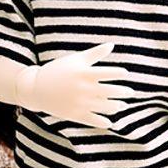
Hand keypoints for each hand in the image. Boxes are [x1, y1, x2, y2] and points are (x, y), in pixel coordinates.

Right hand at [20, 42, 134, 128]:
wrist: (36, 88)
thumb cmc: (58, 70)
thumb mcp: (75, 60)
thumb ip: (95, 53)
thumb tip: (112, 45)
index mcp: (84, 74)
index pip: (108, 73)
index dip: (119, 73)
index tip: (125, 73)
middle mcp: (84, 89)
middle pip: (110, 91)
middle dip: (123, 92)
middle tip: (130, 93)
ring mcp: (80, 103)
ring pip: (105, 107)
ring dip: (117, 107)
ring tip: (122, 105)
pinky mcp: (75, 115)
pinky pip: (93, 121)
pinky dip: (104, 122)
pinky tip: (110, 121)